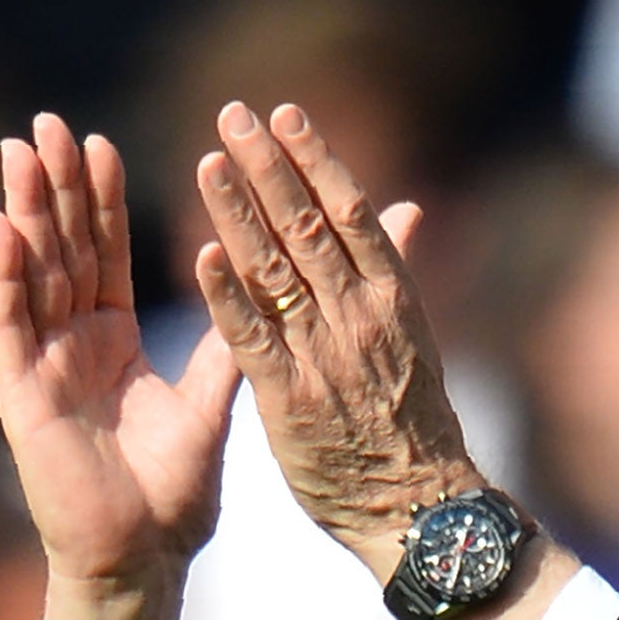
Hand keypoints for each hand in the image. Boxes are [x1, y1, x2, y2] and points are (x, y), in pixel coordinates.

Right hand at [0, 114, 242, 619]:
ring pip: (29, 274)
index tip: (102, 142)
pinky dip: (3, 276)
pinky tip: (0, 225)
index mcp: (116, 343)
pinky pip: (8, 325)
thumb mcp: (208, 407)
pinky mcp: (19, 396)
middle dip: (55, 187)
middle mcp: (73, 347)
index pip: (105, 256)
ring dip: (24, 211)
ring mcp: (41, 368)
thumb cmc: (173, 497)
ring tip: (20, 149)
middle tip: (49, 122)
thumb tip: (260, 291)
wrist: (142, 560)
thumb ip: (226, 347)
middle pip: (61, 250)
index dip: (102, 202)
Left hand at [189, 101, 479, 579]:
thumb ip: (396, 271)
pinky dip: (228, 295)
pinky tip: (202, 254)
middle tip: (231, 115)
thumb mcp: (415, 338)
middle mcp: (359, 316)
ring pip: (276, 271)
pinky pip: (253, 337)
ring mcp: (324, 355)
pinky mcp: (288, 398)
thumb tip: (408, 206)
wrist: (414, 504)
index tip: (283, 115)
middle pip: (307, 227)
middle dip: (268, 167)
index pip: (349, 212)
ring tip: (206, 161)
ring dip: (239, 213)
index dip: (315, 160)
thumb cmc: (413, 423)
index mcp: (392, 297)